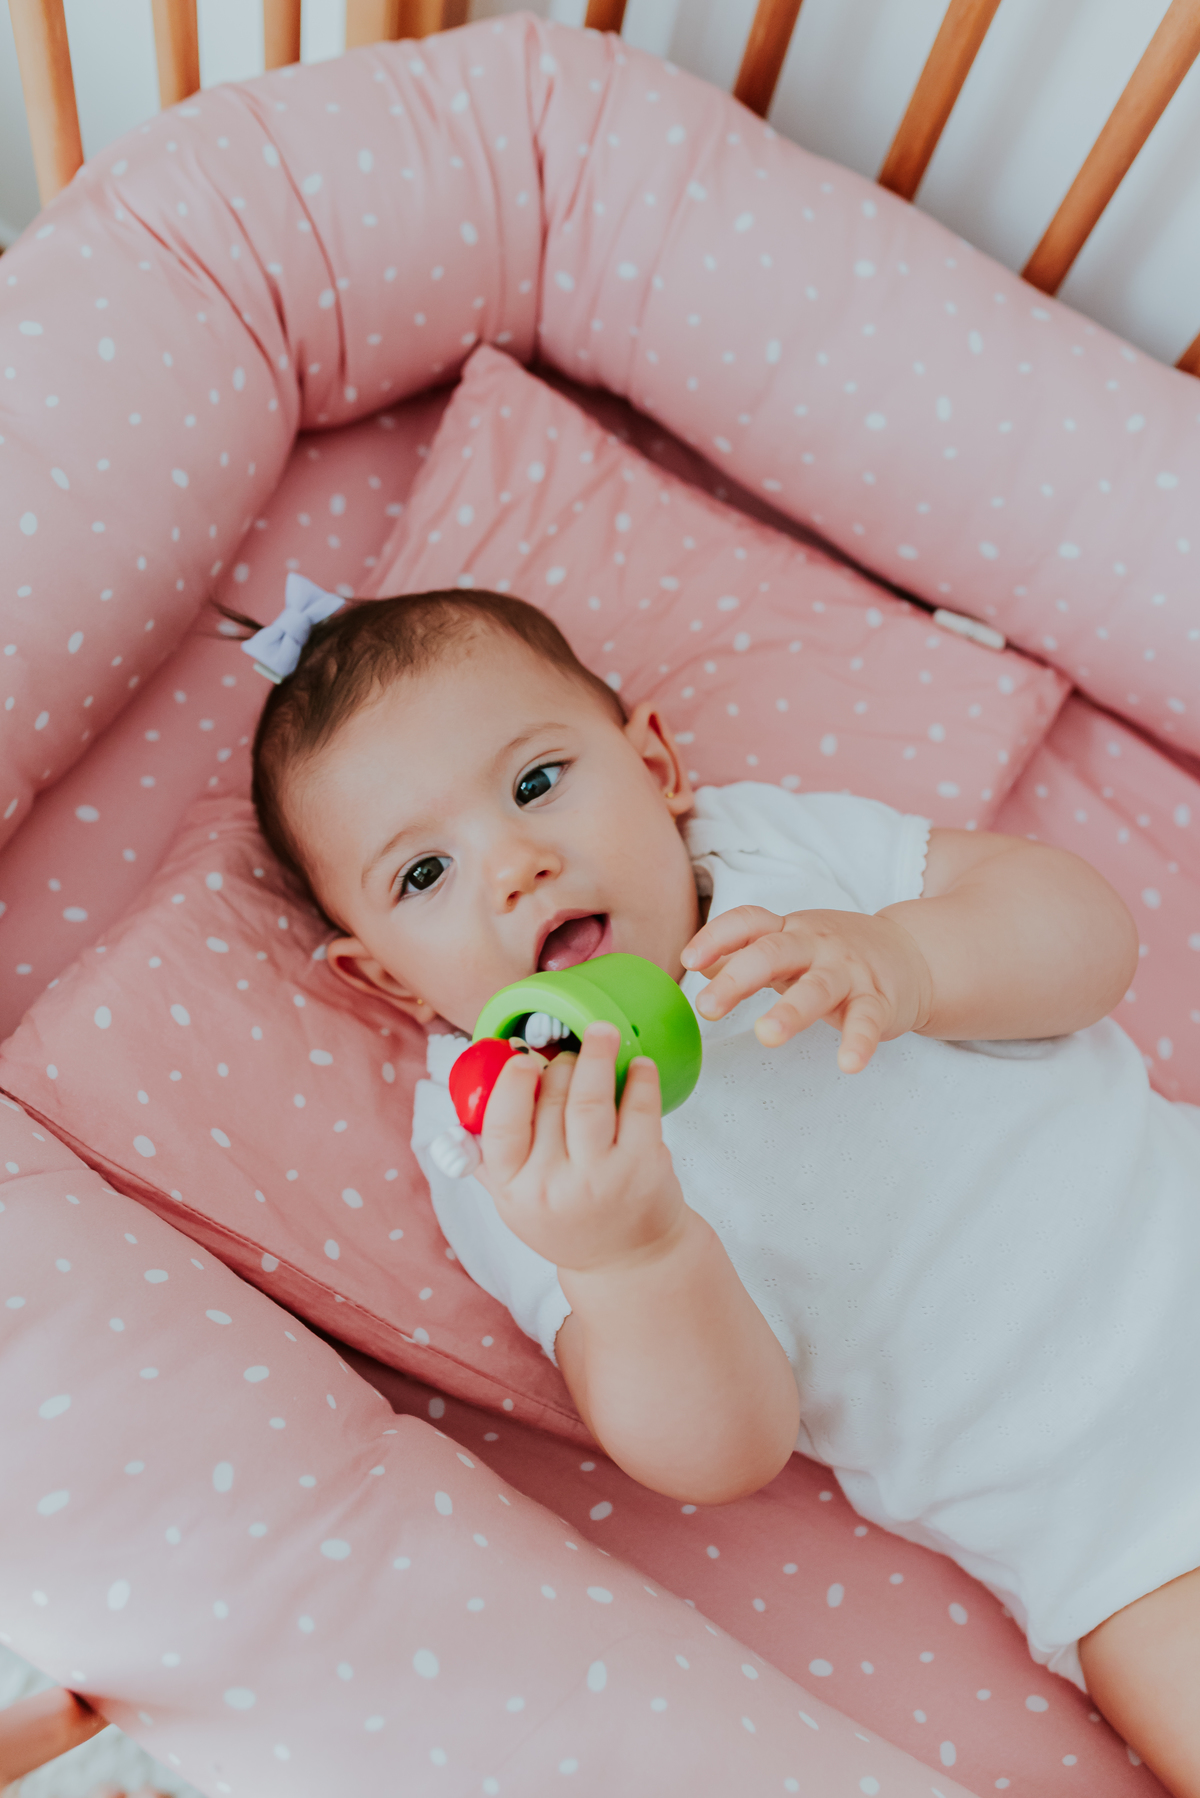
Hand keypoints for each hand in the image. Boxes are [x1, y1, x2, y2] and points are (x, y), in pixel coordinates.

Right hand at [472, 1022, 686, 1274]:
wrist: (627, 1262)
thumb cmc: (567, 1222)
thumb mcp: (515, 1201)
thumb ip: (486, 1156)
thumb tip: (463, 1103)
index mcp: (514, 1188)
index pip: (501, 1128)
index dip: (510, 1086)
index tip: (521, 1059)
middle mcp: (555, 1185)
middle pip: (551, 1103)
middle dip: (559, 1066)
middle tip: (567, 1054)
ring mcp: (601, 1177)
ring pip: (591, 1099)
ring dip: (596, 1055)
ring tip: (602, 1032)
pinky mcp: (643, 1167)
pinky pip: (639, 1109)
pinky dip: (639, 1079)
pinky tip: (637, 1066)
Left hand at [680, 904, 932, 1072]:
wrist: (911, 954)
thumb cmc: (834, 954)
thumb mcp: (789, 945)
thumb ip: (745, 955)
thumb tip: (699, 966)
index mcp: (788, 931)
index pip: (748, 922)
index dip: (717, 937)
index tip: (688, 960)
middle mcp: (816, 945)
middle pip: (773, 953)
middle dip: (738, 979)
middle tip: (707, 1009)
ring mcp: (848, 971)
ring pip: (817, 988)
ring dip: (791, 1011)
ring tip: (766, 1035)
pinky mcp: (879, 1000)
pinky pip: (868, 1020)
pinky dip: (859, 1042)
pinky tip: (848, 1064)